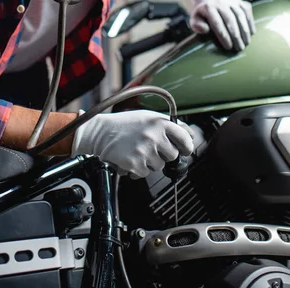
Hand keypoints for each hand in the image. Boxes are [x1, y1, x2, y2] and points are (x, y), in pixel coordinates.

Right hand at [71, 110, 193, 178]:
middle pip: (173, 155)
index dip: (186, 146)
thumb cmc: (124, 124)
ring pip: (159, 166)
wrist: (101, 132)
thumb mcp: (148, 117)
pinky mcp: (135, 163)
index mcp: (160, 122)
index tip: (185, 150)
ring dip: (150, 162)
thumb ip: (168, 125)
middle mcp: (154, 135)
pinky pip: (145, 173)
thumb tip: (188, 134)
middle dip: (164, 155)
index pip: (185, 138)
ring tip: (138, 150)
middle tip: (152, 148)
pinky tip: (131, 158)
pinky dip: (139, 169)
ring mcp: (145, 150)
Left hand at [190, 0, 254, 50]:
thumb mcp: (194, 20)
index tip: (228, 47)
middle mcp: (220, 3)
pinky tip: (251, 33)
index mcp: (208, 8)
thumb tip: (205, 30)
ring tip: (246, 43)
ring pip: (240, 15)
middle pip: (230, 19)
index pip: (217, 22)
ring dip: (244, 30)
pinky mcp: (239, 1)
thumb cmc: (202, 15)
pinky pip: (247, 11)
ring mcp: (231, 1)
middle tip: (239, 48)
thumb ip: (197, 26)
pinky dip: (250, 22)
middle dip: (236, 35)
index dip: (224, 35)